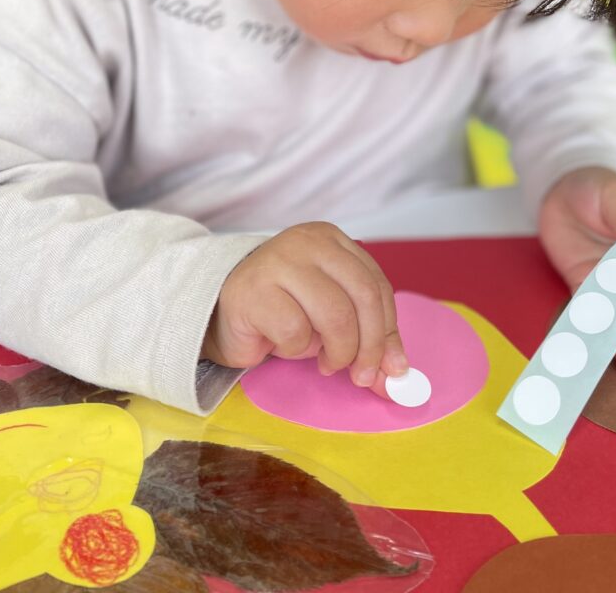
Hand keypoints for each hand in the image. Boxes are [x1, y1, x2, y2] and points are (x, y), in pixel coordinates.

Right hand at [202, 221, 408, 397]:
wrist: (217, 311)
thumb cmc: (281, 312)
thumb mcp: (331, 318)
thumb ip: (365, 337)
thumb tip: (399, 373)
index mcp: (331, 240)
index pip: (376, 284)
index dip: (388, 330)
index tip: (394, 368)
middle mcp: (307, 242)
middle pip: (363, 296)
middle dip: (370, 346)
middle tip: (363, 376)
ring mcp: (279, 262)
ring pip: (335, 315)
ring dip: (337, 352)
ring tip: (323, 361)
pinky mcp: (254, 290)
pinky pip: (295, 332)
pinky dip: (296, 349)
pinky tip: (282, 344)